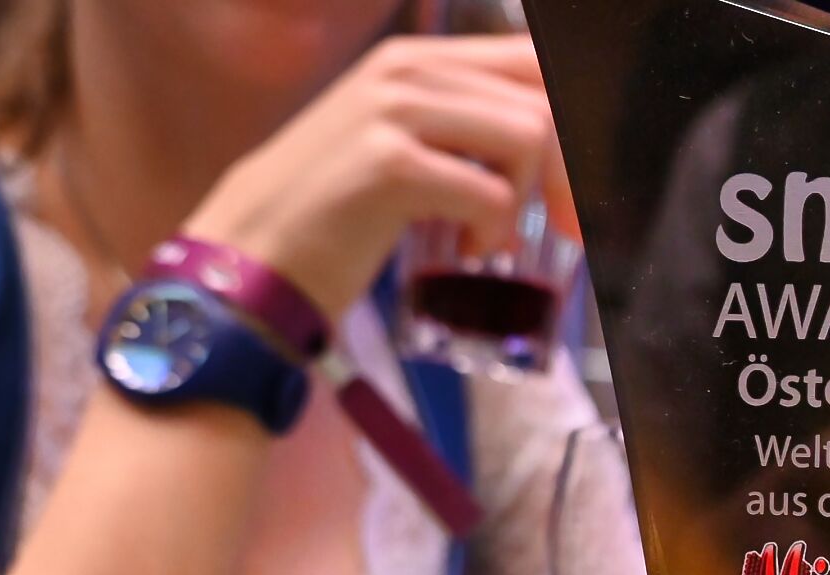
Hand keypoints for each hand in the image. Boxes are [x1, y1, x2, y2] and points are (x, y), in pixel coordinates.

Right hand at [183, 35, 568, 316]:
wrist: (252, 259)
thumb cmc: (334, 214)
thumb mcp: (403, 148)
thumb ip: (464, 131)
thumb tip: (555, 151)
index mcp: (413, 61)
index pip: (532, 61)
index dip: (574, 125)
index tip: (577, 186)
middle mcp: (403, 70)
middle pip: (542, 100)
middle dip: (569, 172)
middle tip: (564, 227)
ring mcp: (392, 112)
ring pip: (527, 137)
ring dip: (523, 200)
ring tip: (487, 236)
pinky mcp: (387, 165)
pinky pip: (489, 192)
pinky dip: (491, 232)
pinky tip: (465, 250)